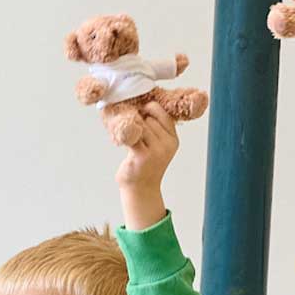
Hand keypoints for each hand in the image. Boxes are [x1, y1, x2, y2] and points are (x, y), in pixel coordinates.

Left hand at [115, 101, 178, 227]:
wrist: (141, 189)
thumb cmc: (146, 165)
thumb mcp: (159, 145)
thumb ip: (156, 128)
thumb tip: (141, 104)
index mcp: (173, 140)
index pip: (164, 114)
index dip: (151, 109)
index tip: (141, 112)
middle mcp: (167, 145)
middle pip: (149, 118)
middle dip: (138, 120)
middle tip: (131, 128)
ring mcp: (156, 151)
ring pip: (140, 125)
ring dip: (131, 128)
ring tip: (127, 136)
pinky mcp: (142, 156)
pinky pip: (132, 135)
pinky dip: (125, 133)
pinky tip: (120, 137)